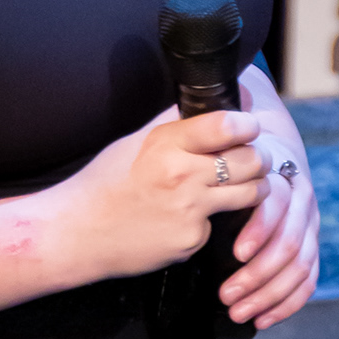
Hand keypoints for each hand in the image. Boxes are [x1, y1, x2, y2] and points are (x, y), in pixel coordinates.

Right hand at [60, 105, 267, 282]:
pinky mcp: (192, 241)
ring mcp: (189, 212)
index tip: (250, 125)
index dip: (247, 123)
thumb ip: (175, 120)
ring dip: (254, 187)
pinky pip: (219, 224)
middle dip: (259, 156)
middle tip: (254, 156)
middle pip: (251, 160)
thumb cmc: (106, 181)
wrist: (78, 232)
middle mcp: (181, 175)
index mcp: (166, 143)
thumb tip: (214, 97)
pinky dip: (213, 219)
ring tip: (245, 183)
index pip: (226, 124)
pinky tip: (190, 217)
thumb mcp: (137, 140)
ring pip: (250, 194)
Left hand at [220, 71, 319, 329]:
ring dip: (269, 292)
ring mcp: (310, 223)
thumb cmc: (232, 146)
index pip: (278, 203)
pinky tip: (262, 320)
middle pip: (291, 241)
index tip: (236, 252)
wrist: (269, 146)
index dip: (260, 228)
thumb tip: (187, 124)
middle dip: (260, 273)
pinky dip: (287, 302)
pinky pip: (307, 279)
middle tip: (227, 294)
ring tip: (237, 311)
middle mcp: (302, 198)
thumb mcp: (220, 139)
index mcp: (281, 172)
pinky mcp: (309, 245)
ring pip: (300, 265)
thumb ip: (209, 135)